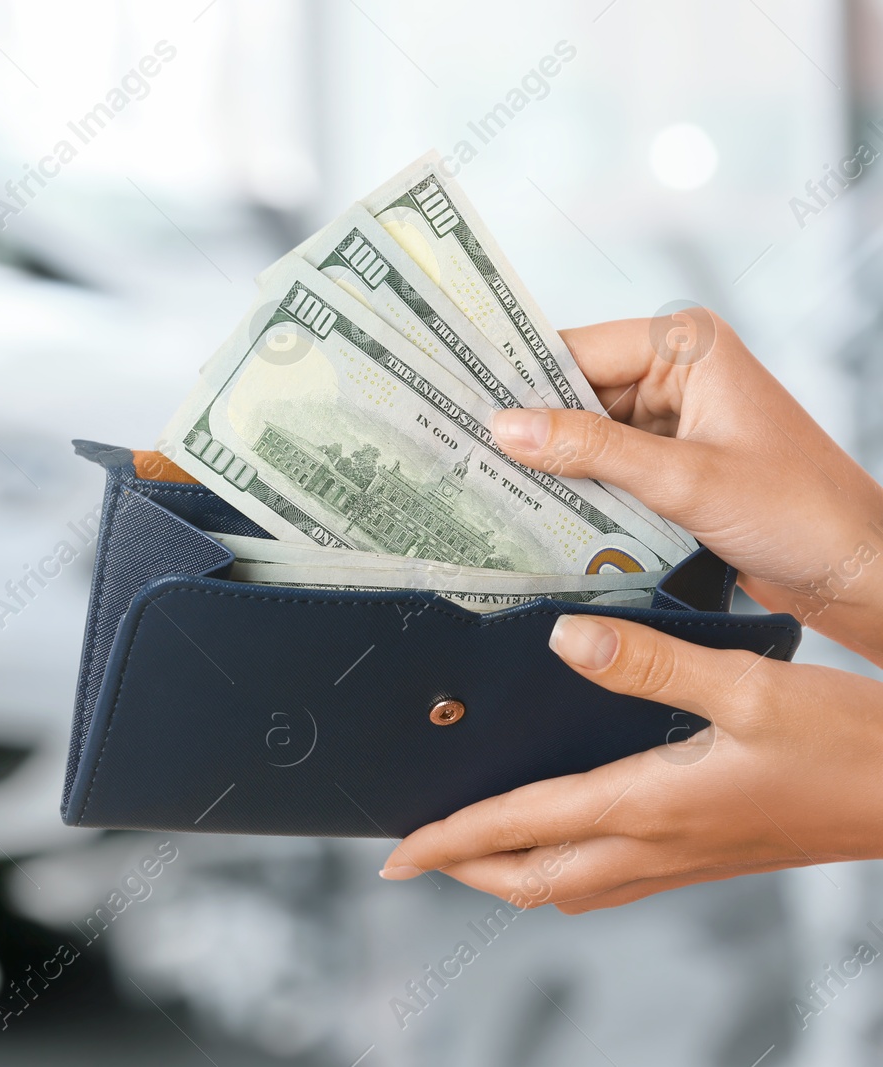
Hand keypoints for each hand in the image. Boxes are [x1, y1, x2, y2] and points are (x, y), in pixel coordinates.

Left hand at [379, 613, 882, 911]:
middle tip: (420, 853)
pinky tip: (572, 836)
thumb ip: (651, 663)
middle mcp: (657, 845)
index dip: (451, 841)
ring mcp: (685, 860)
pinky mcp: (712, 856)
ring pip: (571, 886)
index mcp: (650, 806)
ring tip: (477, 846)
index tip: (398, 852)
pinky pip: (615, 879)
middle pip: (532, 879)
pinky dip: (568, 867)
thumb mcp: (749, 687)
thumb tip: (565, 641)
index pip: (521, 829)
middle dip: (467, 869)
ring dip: (514, 871)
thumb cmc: (849, 747)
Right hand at [489, 311, 882, 664]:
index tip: (458, 404)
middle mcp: (678, 372)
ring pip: (582, 434)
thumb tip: (506, 427)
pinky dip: (575, 491)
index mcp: (688, 345)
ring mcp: (673, 419)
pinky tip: (534, 510)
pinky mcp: (670, 463)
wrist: (857, 572)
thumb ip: (592, 451)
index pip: (577, 350)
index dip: (518, 380)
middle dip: (528, 428)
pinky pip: (603, 467)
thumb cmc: (801, 513)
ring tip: (484, 485)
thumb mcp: (685, 480)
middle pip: (573, 392)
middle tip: (461, 452)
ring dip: (549, 465)